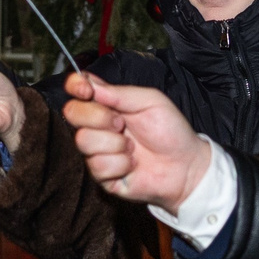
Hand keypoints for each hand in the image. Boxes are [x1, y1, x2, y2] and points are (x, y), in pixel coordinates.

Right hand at [63, 74, 212, 212]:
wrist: (185, 165)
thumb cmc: (171, 131)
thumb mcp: (150, 101)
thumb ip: (119, 93)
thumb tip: (89, 83)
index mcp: (106, 104)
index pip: (76, 89)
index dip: (75, 86)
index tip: (85, 90)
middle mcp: (97, 126)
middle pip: (72, 113)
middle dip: (100, 117)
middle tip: (122, 124)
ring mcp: (97, 151)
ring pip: (84, 141)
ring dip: (115, 144)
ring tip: (133, 147)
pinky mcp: (101, 175)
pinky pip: (98, 165)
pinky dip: (121, 164)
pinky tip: (133, 164)